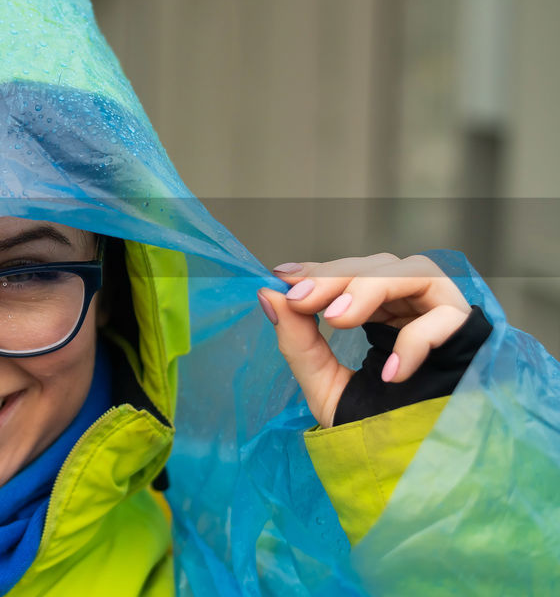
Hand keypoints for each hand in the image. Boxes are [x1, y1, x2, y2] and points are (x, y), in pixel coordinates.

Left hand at [256, 254, 470, 427]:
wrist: (412, 472)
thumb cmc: (375, 430)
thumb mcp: (325, 385)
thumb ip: (298, 341)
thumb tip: (267, 294)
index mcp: (383, 315)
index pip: (353, 274)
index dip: (320, 270)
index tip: (283, 276)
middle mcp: (415, 309)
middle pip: (380, 266)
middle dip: (336, 277)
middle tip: (301, 300)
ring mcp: (445, 319)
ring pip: (415, 273)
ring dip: (369, 288)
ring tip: (336, 319)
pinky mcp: (471, 338)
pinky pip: (447, 318)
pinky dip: (415, 338)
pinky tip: (390, 372)